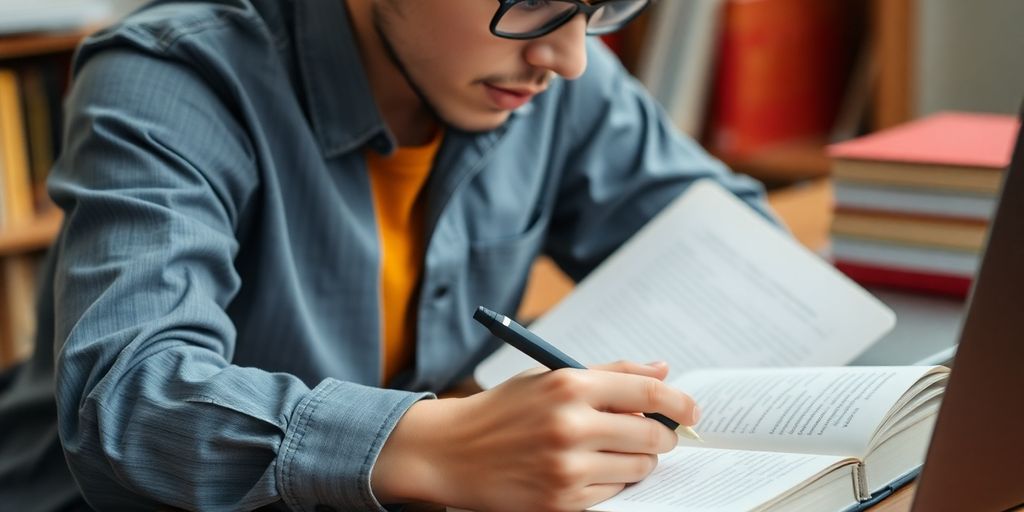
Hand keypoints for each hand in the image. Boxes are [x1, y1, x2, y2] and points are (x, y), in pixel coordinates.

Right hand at [371, 360, 699, 511]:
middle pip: (651, 436)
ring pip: (637, 469)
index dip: (680, 404)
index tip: (692, 411)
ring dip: (637, 462)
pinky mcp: (560, 503)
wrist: (451, 452)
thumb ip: (610, 373)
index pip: (647, 395)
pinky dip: (610, 484)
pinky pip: (612, 496)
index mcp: (569, 386)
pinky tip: (587, 471)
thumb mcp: (550, 377)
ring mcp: (566, 469)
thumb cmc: (504, 411)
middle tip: (655, 435)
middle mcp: (569, 426)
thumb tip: (662, 373)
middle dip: (662, 437)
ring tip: (612, 452)